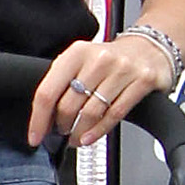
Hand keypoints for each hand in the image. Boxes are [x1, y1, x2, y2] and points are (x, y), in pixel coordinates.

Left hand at [30, 28, 173, 149]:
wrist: (150, 47)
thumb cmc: (110, 59)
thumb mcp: (81, 61)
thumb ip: (62, 83)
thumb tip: (43, 118)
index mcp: (76, 53)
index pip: (48, 91)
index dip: (38, 119)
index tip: (35, 136)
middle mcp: (98, 59)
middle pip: (69, 105)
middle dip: (61, 126)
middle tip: (62, 132)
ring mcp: (122, 70)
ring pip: (91, 113)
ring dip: (79, 132)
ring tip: (76, 137)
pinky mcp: (142, 81)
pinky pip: (115, 114)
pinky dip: (99, 131)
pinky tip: (90, 137)